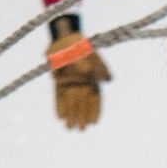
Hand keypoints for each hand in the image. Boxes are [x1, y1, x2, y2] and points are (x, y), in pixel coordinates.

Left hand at [48, 14, 109, 130]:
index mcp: (92, 79)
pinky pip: (59, 96)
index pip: (95, 98)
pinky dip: (59, 106)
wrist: (65, 38)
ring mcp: (69, 83)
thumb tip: (107, 81)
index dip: (95, 111)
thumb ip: (101, 68)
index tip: (94, 123)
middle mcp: (81, 83)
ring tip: (69, 128)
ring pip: (71, 102)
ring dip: (71, 115)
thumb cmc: (81, 47)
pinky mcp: (58, 82)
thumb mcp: (93, 56)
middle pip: (82, 103)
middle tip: (80, 129)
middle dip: (81, 117)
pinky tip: (59, 117)